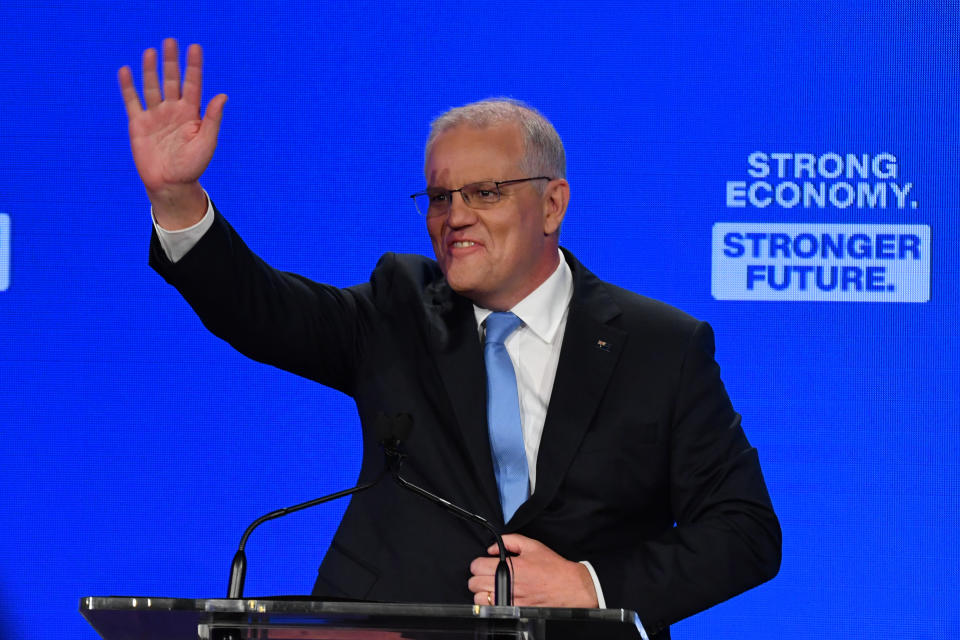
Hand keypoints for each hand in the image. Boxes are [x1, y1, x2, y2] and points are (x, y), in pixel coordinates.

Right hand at [118, 38, 226, 227]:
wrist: (171, 185)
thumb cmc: (192, 166)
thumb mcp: (206, 142)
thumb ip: (212, 119)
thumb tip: (222, 96)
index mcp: (191, 114)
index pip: (193, 84)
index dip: (193, 66)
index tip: (194, 47)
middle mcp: (173, 111)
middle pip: (171, 80)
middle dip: (171, 61)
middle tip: (171, 41)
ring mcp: (155, 116)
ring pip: (152, 87)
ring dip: (151, 69)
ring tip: (151, 51)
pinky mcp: (138, 124)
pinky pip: (132, 101)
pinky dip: (128, 86)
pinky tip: (126, 71)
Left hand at [468, 534, 598, 606]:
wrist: (570, 586)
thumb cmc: (552, 567)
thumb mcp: (532, 545)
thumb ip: (509, 541)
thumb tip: (491, 548)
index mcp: (510, 566)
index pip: (477, 566)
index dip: (478, 564)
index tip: (483, 564)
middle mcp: (508, 583)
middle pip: (474, 583)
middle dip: (478, 578)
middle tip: (486, 576)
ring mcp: (510, 599)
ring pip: (479, 599)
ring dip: (482, 593)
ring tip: (491, 588)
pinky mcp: (515, 610)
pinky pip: (491, 609)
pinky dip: (491, 604)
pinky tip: (499, 597)